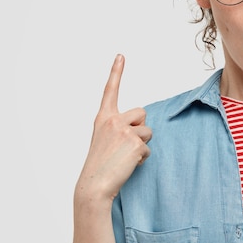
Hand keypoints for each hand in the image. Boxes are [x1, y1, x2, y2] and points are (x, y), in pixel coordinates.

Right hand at [75, 54, 151, 202]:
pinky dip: (141, 158)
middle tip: (124, 146)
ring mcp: (124, 130)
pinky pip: (148, 148)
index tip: (120, 55)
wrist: (94, 186)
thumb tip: (140, 127)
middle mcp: (113, 120)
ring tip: (124, 157)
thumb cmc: (100, 165)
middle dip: (139, 128)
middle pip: (142, 113)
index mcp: (103, 118)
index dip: (116, 72)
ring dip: (141, 145)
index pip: (110, 90)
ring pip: (148, 131)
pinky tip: (127, 165)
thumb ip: (119, 127)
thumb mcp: (104, 139)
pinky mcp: (135, 143)